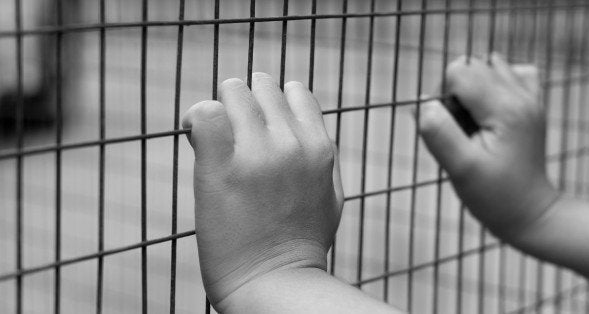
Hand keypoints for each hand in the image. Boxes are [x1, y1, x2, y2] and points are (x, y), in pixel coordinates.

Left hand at [182, 73, 343, 310]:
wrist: (275, 283)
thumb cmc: (302, 244)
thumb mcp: (331, 195)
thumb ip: (323, 158)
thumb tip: (311, 132)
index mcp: (320, 148)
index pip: (294, 90)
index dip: (273, 102)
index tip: (258, 123)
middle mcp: (291, 143)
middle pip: (261, 85)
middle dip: (246, 103)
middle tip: (234, 131)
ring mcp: (257, 154)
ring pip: (232, 90)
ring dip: (222, 108)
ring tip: (214, 134)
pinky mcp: (221, 168)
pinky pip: (204, 113)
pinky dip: (196, 118)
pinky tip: (195, 134)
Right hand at [419, 53, 559, 239]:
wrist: (531, 214)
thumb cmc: (494, 196)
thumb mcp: (461, 170)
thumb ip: (439, 133)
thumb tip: (424, 103)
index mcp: (506, 109)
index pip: (459, 71)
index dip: (443, 96)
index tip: (450, 128)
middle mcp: (522, 95)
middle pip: (472, 65)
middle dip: (455, 92)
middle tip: (461, 130)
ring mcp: (531, 97)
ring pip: (488, 65)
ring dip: (472, 87)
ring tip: (474, 121)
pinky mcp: (532, 103)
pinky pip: (509, 72)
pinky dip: (493, 83)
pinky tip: (490, 110)